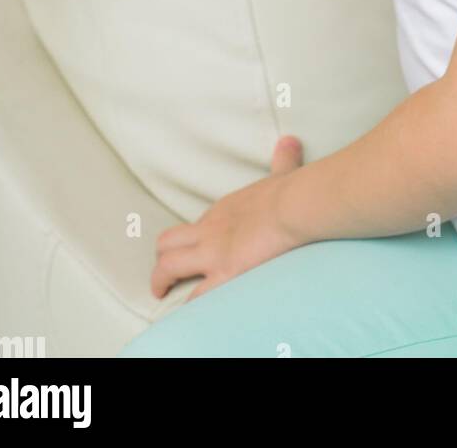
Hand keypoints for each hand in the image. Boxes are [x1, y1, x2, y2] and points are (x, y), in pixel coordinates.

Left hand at [151, 135, 305, 303]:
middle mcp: (210, 230)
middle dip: (163, 258)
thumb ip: (283, 160)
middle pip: (167, 242)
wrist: (293, 206)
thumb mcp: (280, 174)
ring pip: (168, 266)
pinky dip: (190, 307)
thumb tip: (290, 142)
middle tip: (165, 275)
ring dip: (163, 281)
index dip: (191, 241)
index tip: (194, 250)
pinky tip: (187, 315)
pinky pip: (196, 296)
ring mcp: (213, 253)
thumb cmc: (288, 191)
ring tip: (163, 294)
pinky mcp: (223, 273)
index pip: (194, 227)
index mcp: (222, 211)